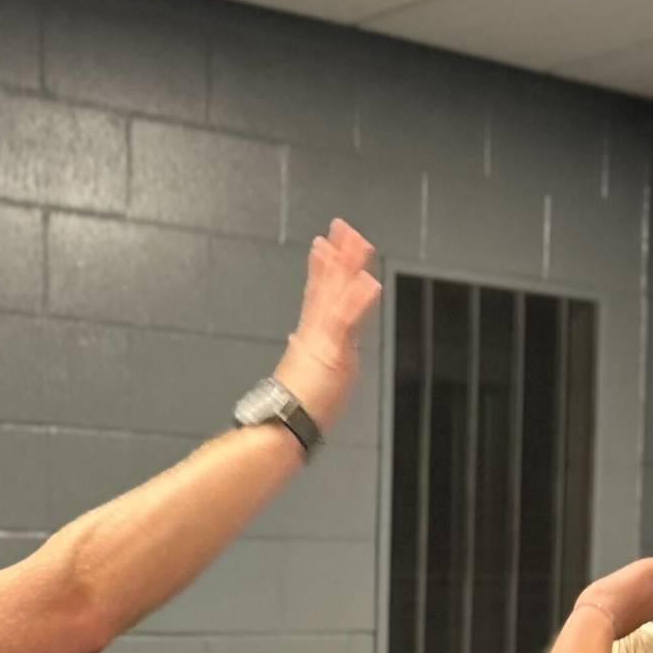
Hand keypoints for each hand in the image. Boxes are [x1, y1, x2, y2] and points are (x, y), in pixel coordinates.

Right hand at [272, 221, 381, 432]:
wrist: (282, 426)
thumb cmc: (293, 409)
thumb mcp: (301, 376)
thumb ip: (301, 355)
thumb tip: (295, 340)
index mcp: (312, 337)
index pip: (319, 295)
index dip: (323, 269)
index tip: (325, 245)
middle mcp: (316, 332)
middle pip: (329, 286)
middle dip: (336, 256)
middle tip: (341, 226)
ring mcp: (323, 339)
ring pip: (336, 295)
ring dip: (346, 267)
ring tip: (356, 241)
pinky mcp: (330, 351)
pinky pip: (347, 321)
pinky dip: (359, 301)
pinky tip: (370, 283)